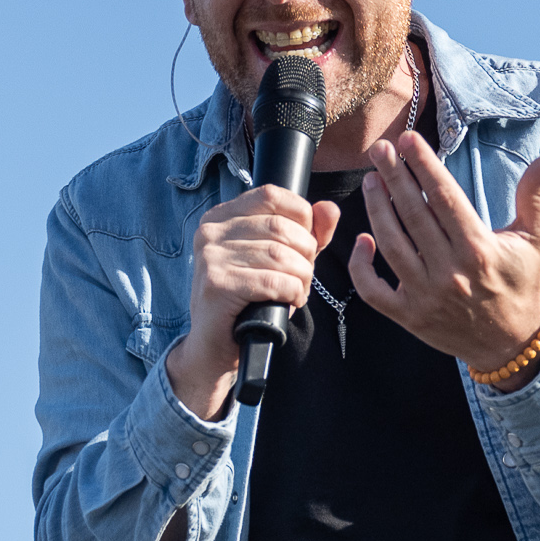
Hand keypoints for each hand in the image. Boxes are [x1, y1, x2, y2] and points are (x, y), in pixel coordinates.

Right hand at [167, 184, 341, 418]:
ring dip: (301, 277)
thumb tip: (329, 209)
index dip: (302, 217)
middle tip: (303, 276)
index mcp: (222, 216)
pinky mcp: (217, 285)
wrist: (215, 346)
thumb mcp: (279, 260)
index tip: (305, 245)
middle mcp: (210, 231)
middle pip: (281, 227)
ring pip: (280, 255)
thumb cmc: (248, 300)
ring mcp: (210, 257)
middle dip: (306, 254)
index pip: (272, 195)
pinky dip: (291, 292)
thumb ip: (308, 232)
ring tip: (297, 291)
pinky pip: (273, 281)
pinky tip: (289, 301)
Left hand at [348, 136, 539, 382]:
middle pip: (414, 216)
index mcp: (479, 249)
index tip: (408, 139)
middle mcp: (450, 273)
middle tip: (379, 150)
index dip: (424, 166)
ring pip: (391, 246)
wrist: (512, 341)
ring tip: (371, 182)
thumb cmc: (521, 281)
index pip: (445, 198)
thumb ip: (536, 194)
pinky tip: (362, 240)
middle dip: (394, 177)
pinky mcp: (409, 317)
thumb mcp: (536, 237)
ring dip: (377, 210)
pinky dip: (362, 267)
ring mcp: (426, 297)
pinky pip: (373, 292)